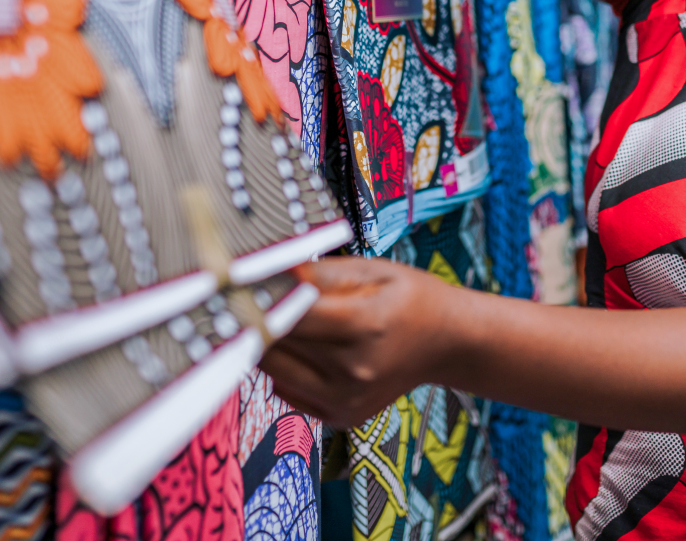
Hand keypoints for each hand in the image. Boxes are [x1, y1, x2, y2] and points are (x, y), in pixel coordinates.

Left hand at [260, 257, 466, 427]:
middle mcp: (355, 370)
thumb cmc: (409, 297)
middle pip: (275, 344)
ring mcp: (347, 400)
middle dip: (256, 318)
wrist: (446, 343)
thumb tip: (268, 267)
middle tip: (250, 295)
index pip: (289, 313)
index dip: (258, 296)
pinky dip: (283, 369)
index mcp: (365, 325)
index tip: (239, 280)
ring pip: (272, 371)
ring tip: (277, 318)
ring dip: (264, 344)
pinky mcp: (340, 417)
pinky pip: (286, 391)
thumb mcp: (372, 270)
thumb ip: (318, 273)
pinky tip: (302, 348)